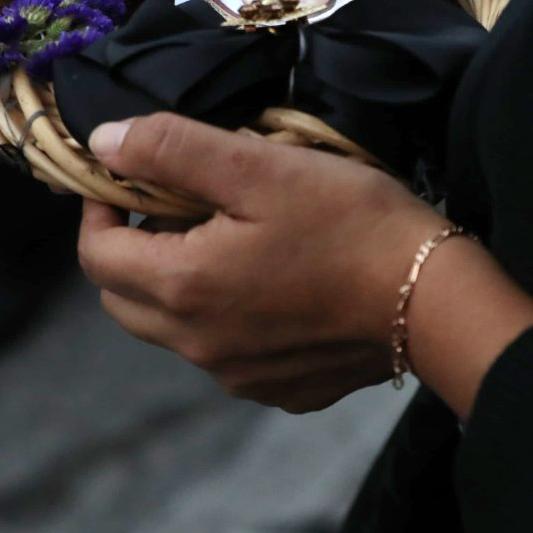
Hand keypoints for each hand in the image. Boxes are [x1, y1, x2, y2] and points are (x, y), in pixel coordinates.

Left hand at [77, 113, 447, 412]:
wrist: (436, 299)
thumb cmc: (351, 224)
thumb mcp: (260, 168)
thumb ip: (171, 150)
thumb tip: (103, 143)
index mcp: (183, 286)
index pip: (96, 256)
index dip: (100, 210)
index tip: (127, 179)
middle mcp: (198, 346)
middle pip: (124, 299)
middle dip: (132, 250)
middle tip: (176, 206)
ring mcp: (238, 376)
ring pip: (173, 329)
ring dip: (180, 284)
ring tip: (231, 238)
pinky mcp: (278, 389)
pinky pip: (225, 354)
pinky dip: (227, 318)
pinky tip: (274, 284)